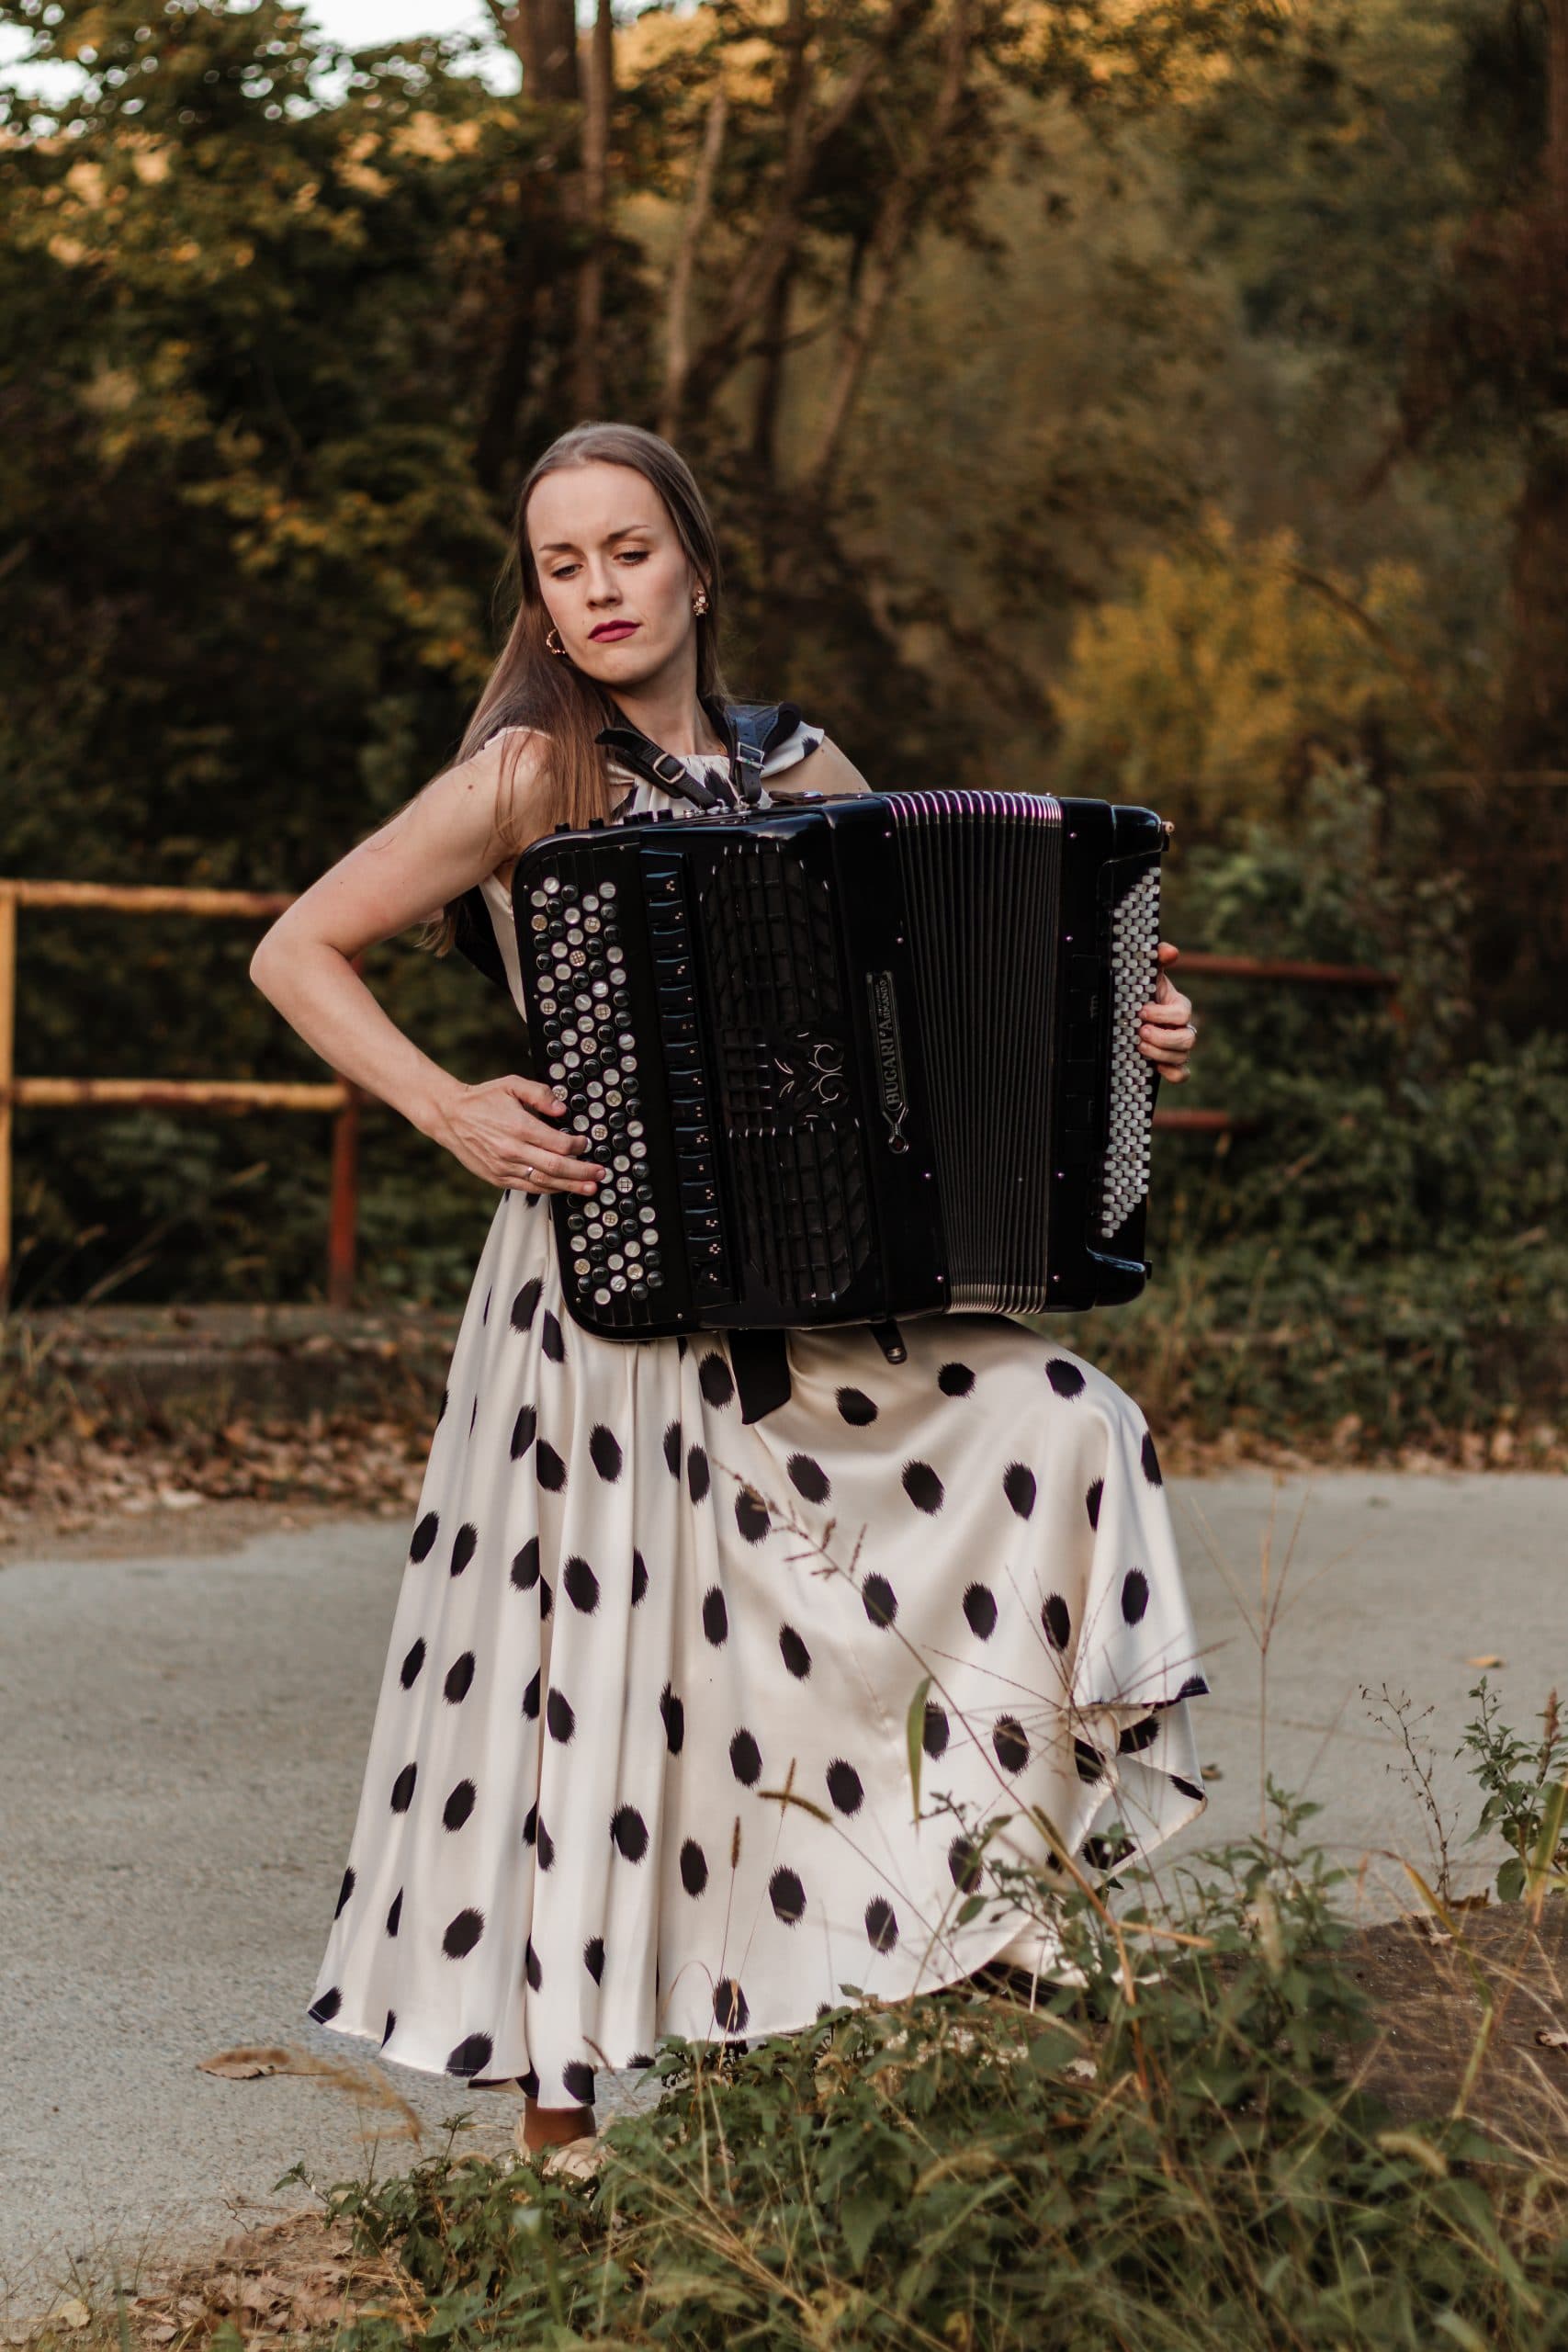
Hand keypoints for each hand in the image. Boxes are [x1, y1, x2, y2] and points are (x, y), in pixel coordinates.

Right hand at [433, 1075, 605, 1194]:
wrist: (450, 1117)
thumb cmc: (482, 1099)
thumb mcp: (512, 1084)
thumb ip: (540, 1094)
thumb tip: (562, 1109)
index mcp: (519, 1127)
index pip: (559, 1144)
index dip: (578, 1146)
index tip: (586, 1143)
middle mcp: (512, 1150)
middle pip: (556, 1167)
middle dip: (582, 1172)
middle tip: (599, 1174)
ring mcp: (504, 1167)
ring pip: (544, 1182)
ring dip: (570, 1186)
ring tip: (589, 1188)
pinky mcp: (497, 1178)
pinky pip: (528, 1188)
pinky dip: (548, 1189)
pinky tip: (562, 1188)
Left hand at [1136, 943, 1196, 1083]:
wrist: (1136, 1012)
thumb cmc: (1145, 992)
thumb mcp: (1149, 975)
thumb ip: (1158, 959)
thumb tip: (1170, 951)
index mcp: (1180, 1007)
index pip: (1182, 1014)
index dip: (1163, 1015)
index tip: (1142, 1011)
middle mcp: (1184, 1028)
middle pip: (1187, 1039)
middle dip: (1162, 1038)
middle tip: (1140, 1032)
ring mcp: (1180, 1048)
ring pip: (1183, 1057)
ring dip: (1160, 1054)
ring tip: (1139, 1046)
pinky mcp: (1173, 1063)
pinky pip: (1182, 1074)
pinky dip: (1172, 1073)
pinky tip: (1157, 1067)